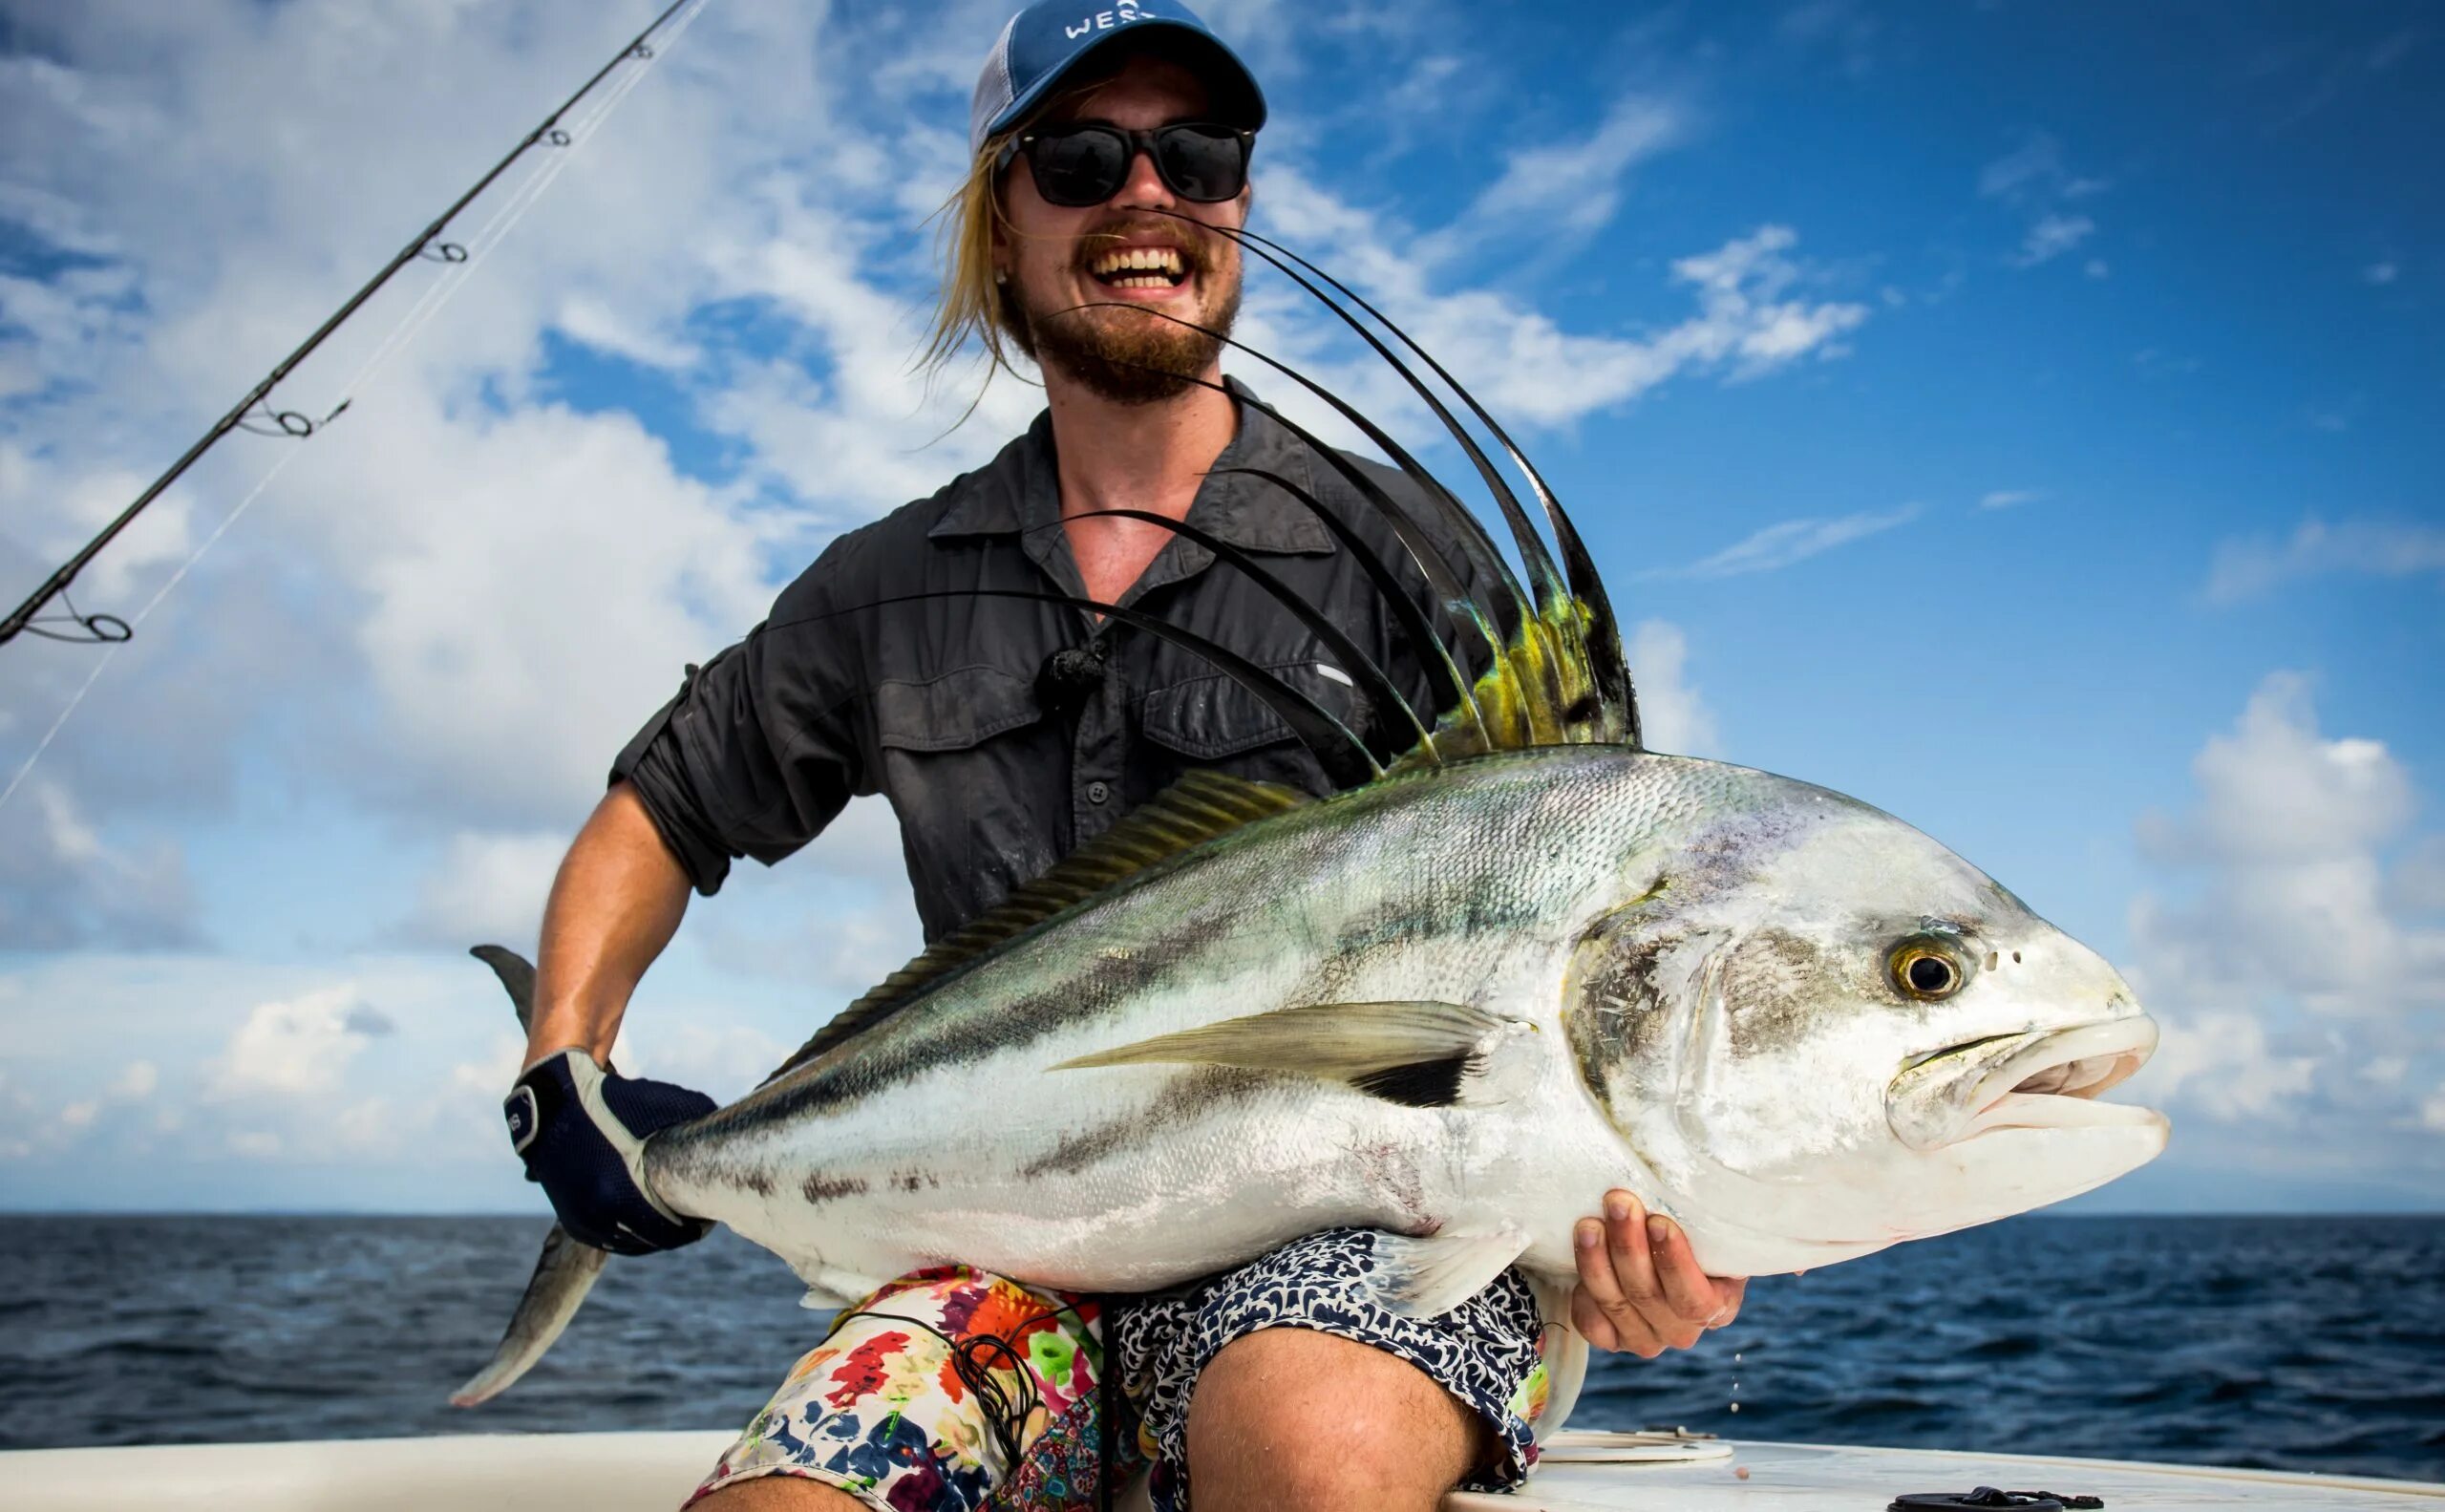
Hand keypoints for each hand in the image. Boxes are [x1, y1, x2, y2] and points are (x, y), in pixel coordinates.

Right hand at [505, 1049, 716, 1254]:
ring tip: (675, 1220)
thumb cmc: (614, 1101)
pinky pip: (612, 1241)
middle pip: (656, 1239)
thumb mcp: (660, 1102)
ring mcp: (585, 1221)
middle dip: (679, 1231)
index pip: (673, 1228)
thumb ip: (695, 1121)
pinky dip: (632, 1235)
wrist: (553, 1107)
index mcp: (623, 1189)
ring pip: (633, 1243)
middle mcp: (600, 1212)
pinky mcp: (575, 1223)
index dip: (696, 1225)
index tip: (710, 1216)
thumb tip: (730, 1136)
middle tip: (698, 1221)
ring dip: (655, 1235)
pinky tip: (649, 1224)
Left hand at [1570, 1189, 1746, 1356]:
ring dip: (1597, 1260)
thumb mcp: (1712, 1226)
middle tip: (1617, 1203)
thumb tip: (1698, 1187)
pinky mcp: (1612, 1339)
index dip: (1675, 1263)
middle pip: (1647, 1295)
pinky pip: (1591, 1323)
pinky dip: (1583, 1292)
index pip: (1694, 1299)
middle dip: (1628, 1245)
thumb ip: (1708, 1216)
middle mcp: (1682, 1331)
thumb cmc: (1694, 1233)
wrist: (1666, 1252)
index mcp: (1719, 1307)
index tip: (1659, 1222)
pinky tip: (1582, 1258)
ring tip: (1589, 1224)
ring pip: (1615, 1303)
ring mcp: (1645, 1339)